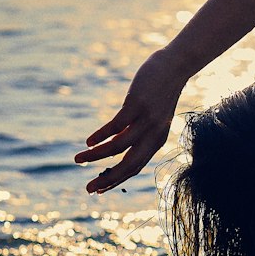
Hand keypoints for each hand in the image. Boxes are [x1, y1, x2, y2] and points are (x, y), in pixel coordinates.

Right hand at [75, 47, 186, 192]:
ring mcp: (145, 121)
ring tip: (78, 160)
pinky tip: (88, 142)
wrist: (176, 66)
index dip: (117, 179)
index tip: (100, 188)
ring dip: (96, 156)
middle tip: (89, 189)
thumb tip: (113, 143)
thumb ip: (135, 131)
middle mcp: (153, 135)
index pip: (134, 167)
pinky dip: (100, 136)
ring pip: (118, 147)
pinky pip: (116, 127)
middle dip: (107, 179)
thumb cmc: (161, 91)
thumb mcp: (151, 116)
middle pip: (128, 165)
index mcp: (156, 140)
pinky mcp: (137, 105)